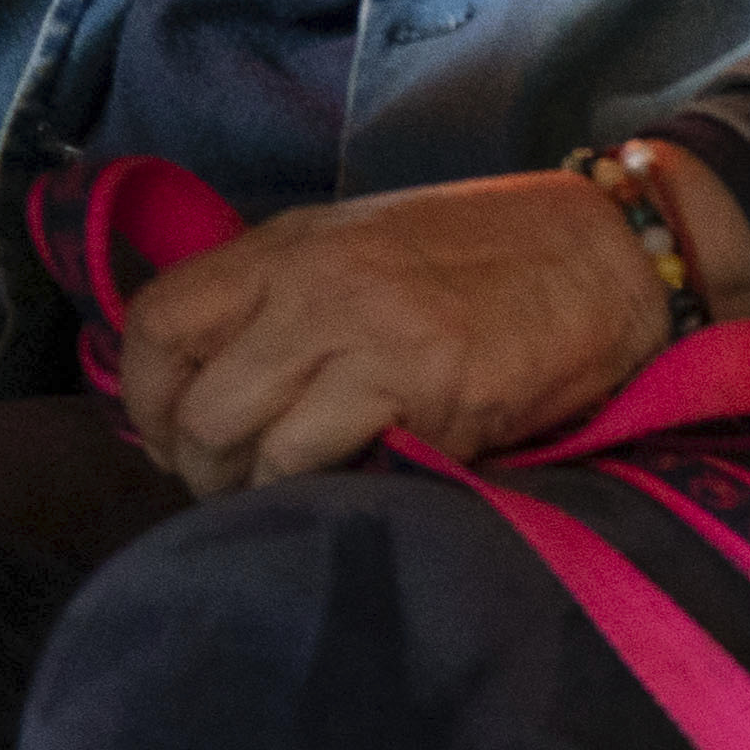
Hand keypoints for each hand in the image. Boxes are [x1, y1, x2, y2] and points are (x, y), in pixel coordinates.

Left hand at [116, 153, 749, 494]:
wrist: (607, 257)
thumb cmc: (487, 257)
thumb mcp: (363, 245)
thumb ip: (287, 297)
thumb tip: (218, 381)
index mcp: (289, 246)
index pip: (158, 321)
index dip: (142, 399)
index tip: (164, 439)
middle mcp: (317, 289)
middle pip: (203, 405)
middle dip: (201, 470)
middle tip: (228, 493)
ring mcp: (375, 341)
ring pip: (262, 450)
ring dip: (261, 498)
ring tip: (284, 505)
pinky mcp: (435, 395)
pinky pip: (345, 470)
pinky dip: (334, 497)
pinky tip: (355, 494)